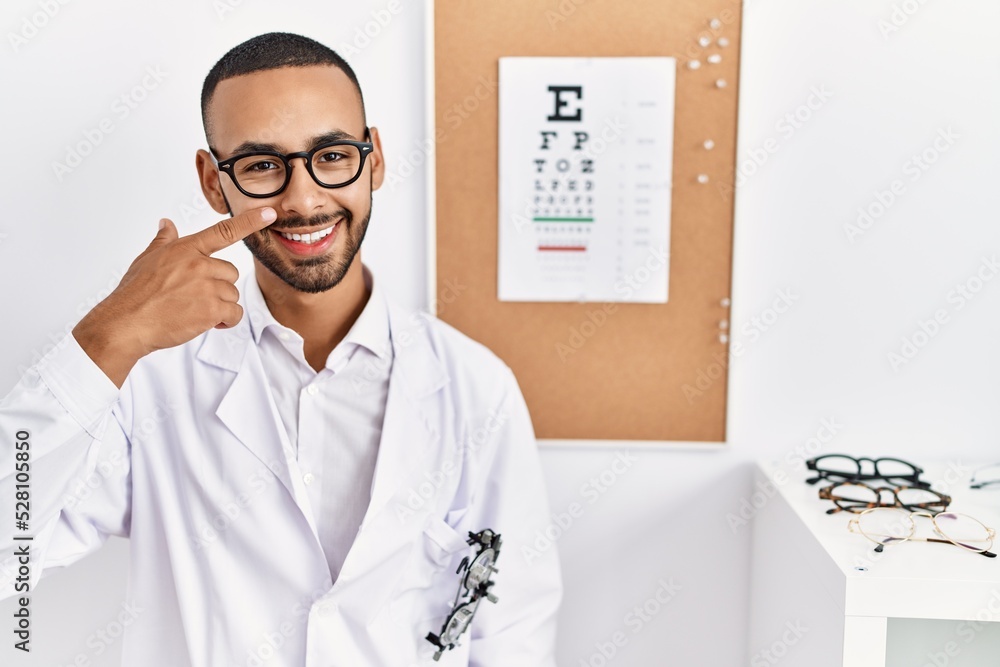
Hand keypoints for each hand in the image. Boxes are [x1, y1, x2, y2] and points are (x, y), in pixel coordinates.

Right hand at [72, 207, 276, 386]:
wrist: (127, 322)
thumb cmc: (135, 293)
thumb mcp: (147, 259)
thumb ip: (164, 240)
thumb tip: (166, 223)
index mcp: (186, 249)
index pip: (223, 230)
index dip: (249, 221)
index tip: (269, 212)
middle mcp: (199, 264)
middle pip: (230, 273)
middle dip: (218, 287)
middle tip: (195, 297)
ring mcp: (206, 286)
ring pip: (232, 294)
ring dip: (220, 306)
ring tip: (193, 310)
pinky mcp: (211, 309)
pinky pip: (234, 313)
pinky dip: (225, 321)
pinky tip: (207, 323)